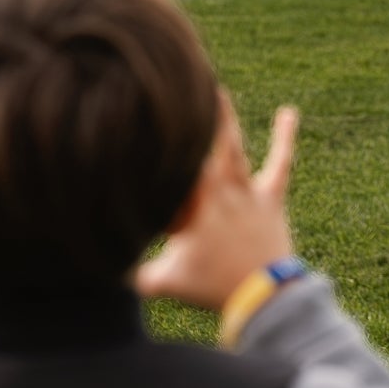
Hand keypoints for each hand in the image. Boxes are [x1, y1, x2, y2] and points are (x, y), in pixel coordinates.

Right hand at [136, 96, 297, 312]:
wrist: (264, 297)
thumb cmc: (213, 291)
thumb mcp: (164, 284)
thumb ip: (132, 275)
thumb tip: (99, 272)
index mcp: (190, 207)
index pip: (168, 173)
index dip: (151, 159)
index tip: (132, 137)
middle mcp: (217, 191)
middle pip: (197, 149)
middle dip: (184, 122)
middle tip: (172, 90)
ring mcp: (245, 192)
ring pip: (232, 147)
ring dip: (224, 118)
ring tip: (216, 90)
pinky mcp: (271, 198)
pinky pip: (280, 163)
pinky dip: (285, 137)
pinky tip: (289, 112)